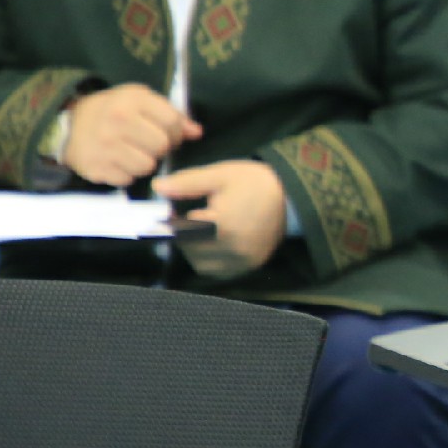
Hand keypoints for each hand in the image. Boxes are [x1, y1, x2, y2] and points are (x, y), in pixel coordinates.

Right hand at [62, 83, 199, 186]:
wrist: (67, 126)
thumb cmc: (111, 111)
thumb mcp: (138, 100)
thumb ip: (170, 113)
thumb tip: (196, 132)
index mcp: (131, 100)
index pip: (172, 122)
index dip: (176, 131)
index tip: (168, 133)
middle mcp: (117, 121)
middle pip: (162, 146)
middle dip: (160, 147)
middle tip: (148, 144)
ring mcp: (105, 146)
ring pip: (147, 166)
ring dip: (144, 162)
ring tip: (131, 152)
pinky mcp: (97, 168)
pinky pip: (128, 179)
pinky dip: (126, 173)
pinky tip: (116, 161)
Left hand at [157, 160, 287, 277]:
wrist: (290, 196)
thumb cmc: (254, 181)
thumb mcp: (220, 175)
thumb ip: (186, 183)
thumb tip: (157, 187)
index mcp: (221, 224)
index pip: (181, 232)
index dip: (172, 223)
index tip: (172, 213)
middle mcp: (231, 248)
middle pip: (189, 250)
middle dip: (184, 236)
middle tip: (189, 220)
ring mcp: (242, 260)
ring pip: (201, 265)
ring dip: (194, 251)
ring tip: (202, 232)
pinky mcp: (249, 266)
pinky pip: (219, 272)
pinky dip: (210, 261)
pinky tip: (214, 244)